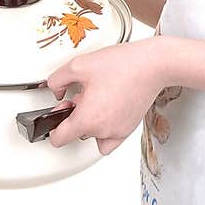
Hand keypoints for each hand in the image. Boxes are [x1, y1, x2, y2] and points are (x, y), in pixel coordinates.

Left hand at [45, 39, 168, 156]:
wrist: (153, 65)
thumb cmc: (123, 65)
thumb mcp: (79, 65)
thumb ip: (58, 79)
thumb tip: (56, 90)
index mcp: (87, 119)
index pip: (59, 139)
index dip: (52, 128)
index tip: (54, 118)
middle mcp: (102, 130)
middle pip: (76, 135)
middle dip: (73, 117)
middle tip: (78, 97)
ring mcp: (118, 131)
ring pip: (95, 137)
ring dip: (90, 123)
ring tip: (94, 101)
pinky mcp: (130, 127)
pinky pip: (111, 139)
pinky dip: (105, 130)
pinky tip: (106, 112)